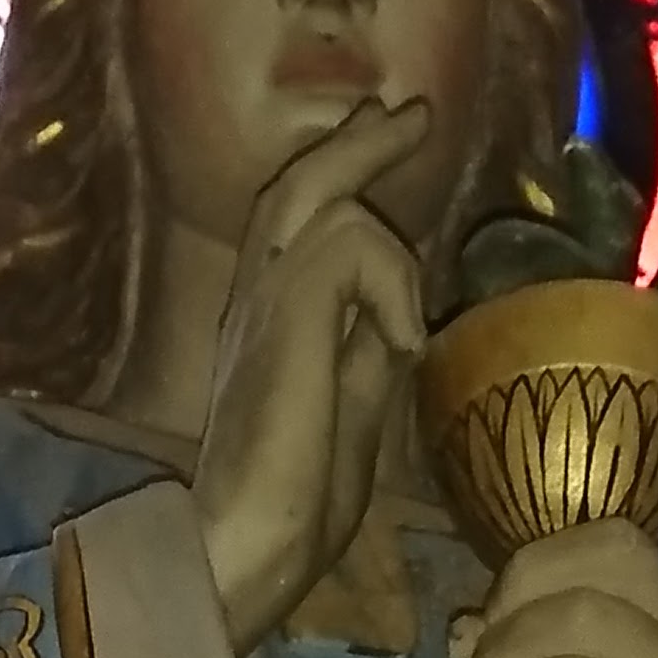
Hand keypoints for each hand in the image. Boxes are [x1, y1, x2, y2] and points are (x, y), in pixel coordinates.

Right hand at [189, 96, 433, 653]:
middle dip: (359, 143)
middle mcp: (252, 300)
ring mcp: (260, 304)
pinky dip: (391, 283)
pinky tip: (400, 343)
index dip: (343, 172)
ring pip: (321, 198)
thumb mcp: (352, 415)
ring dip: (387, 237)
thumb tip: (397, 312)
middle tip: (408, 110)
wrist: (248, 547)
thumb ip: (366, 355)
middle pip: (298, 185)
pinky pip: (347, 243)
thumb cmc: (295, 510)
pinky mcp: (281, 316)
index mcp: (266, 324)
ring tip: (407, 314)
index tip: (389, 131)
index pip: (299, 223)